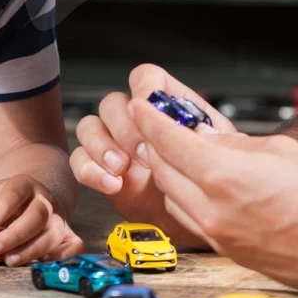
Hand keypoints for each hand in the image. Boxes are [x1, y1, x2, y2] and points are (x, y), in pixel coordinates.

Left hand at [0, 175, 84, 265]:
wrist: (33, 199)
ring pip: (52, 234)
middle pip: (36, 215)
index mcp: (23, 186)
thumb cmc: (3, 205)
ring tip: (9, 260)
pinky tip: (39, 265)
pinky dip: (61, 258)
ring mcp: (58, 219)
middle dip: (15, 234)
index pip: (13, 194)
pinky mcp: (68, 236)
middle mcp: (44, 201)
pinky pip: (73, 247)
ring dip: (31, 250)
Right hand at [71, 64, 234, 246]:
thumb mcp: (217, 155)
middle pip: (112, 103)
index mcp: (164, 108)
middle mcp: (135, 122)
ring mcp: (114, 145)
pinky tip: (112, 184)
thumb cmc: (207, 182)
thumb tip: (195, 129)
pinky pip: (79, 161)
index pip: (145, 78)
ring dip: (101, 146)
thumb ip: (205, 138)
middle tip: (142, 152)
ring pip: (89, 127)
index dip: (144, 89)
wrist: (194, 218)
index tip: (148, 108)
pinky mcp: (99, 171)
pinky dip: (91, 170)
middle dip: (124, 127)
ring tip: (121, 168)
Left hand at [131, 94, 297, 292]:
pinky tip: (201, 183)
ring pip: (169, 194)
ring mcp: (216, 235)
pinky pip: (188, 217)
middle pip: (159, 167)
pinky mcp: (224, 250)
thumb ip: (230, 143)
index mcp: (224, 177)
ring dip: (169, 172)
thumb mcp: (277, 149)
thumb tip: (198, 135)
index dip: (150, 118)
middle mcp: (213, 210)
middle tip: (162, 125)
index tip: (142, 105)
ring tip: (185, 153)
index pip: (166, 139)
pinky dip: (185, 197)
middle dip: (156, 143)